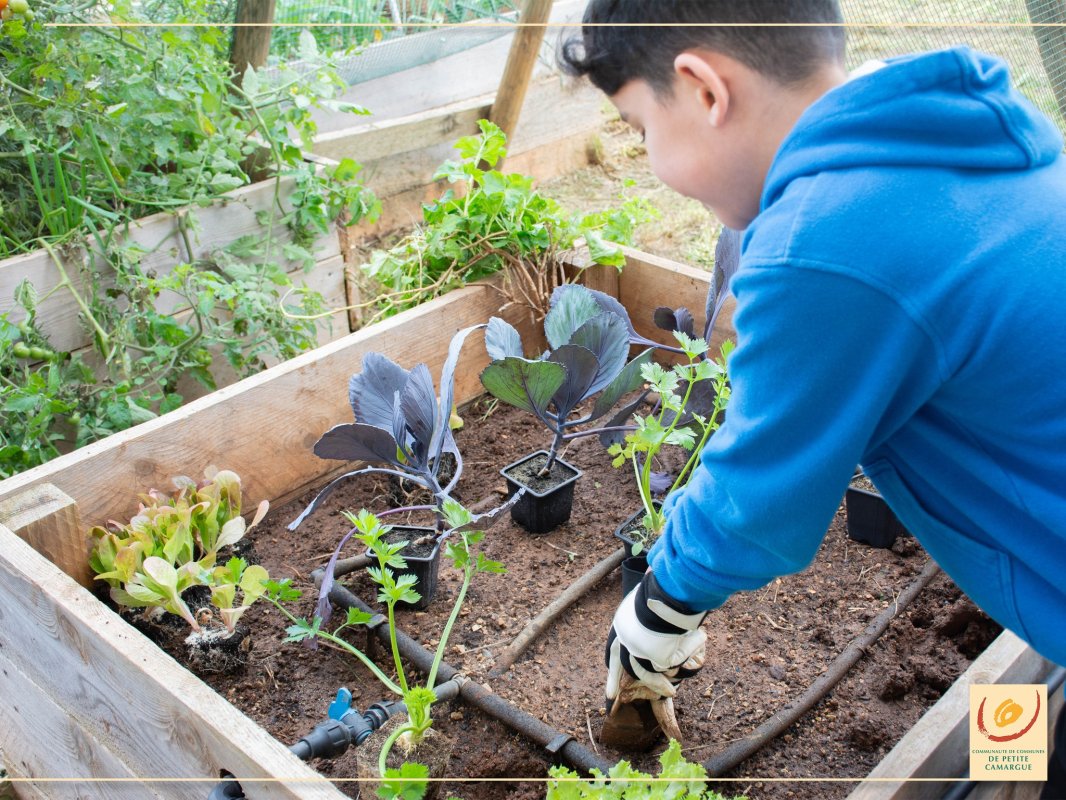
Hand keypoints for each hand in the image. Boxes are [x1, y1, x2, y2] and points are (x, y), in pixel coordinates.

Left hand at [605, 570, 706, 703]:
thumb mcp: (649, 595)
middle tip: (611, 697)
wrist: (664, 598)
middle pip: (619, 663)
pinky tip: (670, 688)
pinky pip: (662, 670)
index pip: (614, 646)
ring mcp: (638, 651)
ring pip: (641, 672)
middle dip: (614, 680)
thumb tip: (656, 577)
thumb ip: (650, 597)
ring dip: (653, 684)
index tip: (611, 666)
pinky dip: (667, 677)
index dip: (614, 658)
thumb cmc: (659, 590)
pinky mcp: (653, 659)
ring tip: (667, 691)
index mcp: (622, 624)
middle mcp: (625, 639)